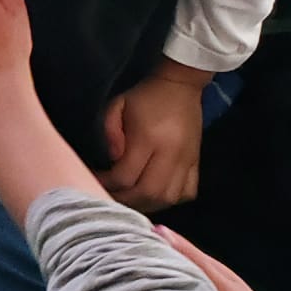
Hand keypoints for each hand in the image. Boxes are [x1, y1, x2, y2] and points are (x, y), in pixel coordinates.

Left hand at [102, 57, 208, 212]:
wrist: (180, 86)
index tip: (93, 179)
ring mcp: (187, 161)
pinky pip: (187, 193)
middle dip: (124, 201)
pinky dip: (168, 200)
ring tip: (127, 199)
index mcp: (149, 139)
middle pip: (148, 194)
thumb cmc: (145, 97)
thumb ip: (109, 132)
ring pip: (168, 198)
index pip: (126, 176)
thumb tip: (112, 160)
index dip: (106, 183)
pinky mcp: (197, 163)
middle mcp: (171, 154)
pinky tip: (153, 196)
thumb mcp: (117, 105)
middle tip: (107, 195)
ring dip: (146, 204)